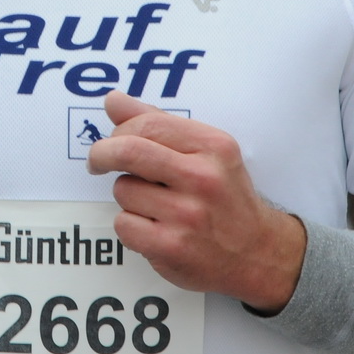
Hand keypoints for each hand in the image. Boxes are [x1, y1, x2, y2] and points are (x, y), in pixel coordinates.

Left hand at [85, 91, 304, 312]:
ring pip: (123, 191)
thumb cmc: (224, 196)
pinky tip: (154, 229)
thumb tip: (113, 100)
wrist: (257, 253)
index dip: (119, 129)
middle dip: (101, 154)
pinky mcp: (172, 246)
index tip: (112, 140)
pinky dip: (130, 226)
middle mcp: (203, 178)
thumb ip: (158, 123)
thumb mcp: (206, 152)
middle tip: (97, 162)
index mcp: (213, 146)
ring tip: (154, 206)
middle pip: (128, 151)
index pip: (149, 123)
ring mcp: (188, 215)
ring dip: (127, 197)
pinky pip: (124, 225)